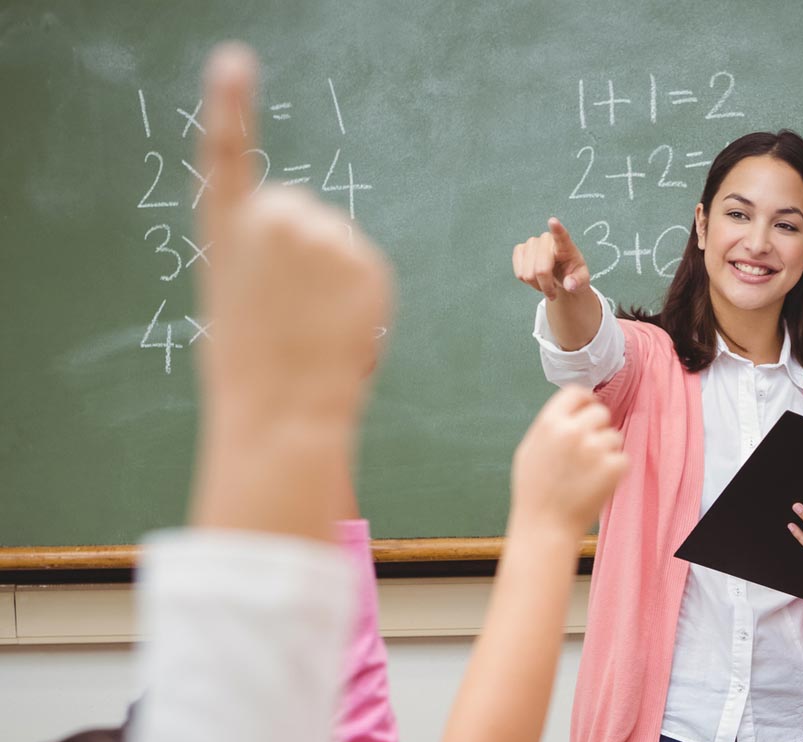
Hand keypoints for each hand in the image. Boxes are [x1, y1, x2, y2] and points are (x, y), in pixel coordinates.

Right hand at [195, 43, 390, 432]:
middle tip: (289, 308)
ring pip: (337, 241)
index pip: (226, 151)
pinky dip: (360, 294)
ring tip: (312, 324)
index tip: (234, 61)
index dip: (231, 103)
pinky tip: (338, 326)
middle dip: (301, 249)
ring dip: (332, 275)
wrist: (283, 407)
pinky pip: (366, 268)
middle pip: (300, 210)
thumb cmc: (252, 364)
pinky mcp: (366, 260)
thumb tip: (302, 252)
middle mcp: (272, 219)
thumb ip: (262, 257)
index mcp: (225, 228)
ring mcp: (323, 236)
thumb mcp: (236, 297)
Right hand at [510, 387, 628, 534]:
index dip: (585, 401)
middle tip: (589, 450)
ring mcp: (595, 449)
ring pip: (614, 436)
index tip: (588, 410)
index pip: (576, 392)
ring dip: (607, 451)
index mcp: (549, 423)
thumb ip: (551, 426)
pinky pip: (623, 458)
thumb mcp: (530, 449)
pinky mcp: (613, 467)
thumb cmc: (534, 491)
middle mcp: (572, 431)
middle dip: (598, 428)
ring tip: (588, 473)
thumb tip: (573, 409)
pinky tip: (597, 483)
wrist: (545, 526)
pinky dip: (615, 470)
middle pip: (601, 412)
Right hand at [512, 218, 591, 300]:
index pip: (561, 236)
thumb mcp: (582, 281)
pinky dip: (527, 282)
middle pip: (541, 269)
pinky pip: (519, 273)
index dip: (556, 230)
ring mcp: (532, 243)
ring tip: (546, 283)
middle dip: (546, 286)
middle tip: (553, 293)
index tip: (553, 221)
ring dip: (536, 285)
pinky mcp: (520, 249)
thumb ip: (578, 283)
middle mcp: (547, 240)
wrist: (561, 275)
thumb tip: (570, 285)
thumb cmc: (572, 274)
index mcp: (566, 245)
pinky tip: (536, 278)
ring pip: (527, 274)